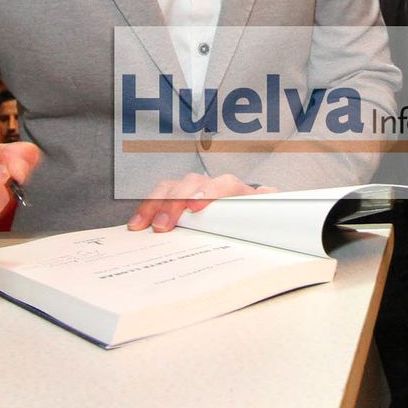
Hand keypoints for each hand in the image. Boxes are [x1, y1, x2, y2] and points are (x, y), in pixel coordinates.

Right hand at [126, 172, 274, 231]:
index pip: (222, 185)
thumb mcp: (267, 218)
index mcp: (237, 192)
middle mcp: (214, 187)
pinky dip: (147, 210)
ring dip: (156, 204)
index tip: (196, 207)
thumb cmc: (257, 220)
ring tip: (144, 224)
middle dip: (174, 201)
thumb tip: (268, 193)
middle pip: (191, 183)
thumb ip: (270, 205)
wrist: (256, 218)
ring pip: (172, 187)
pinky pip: (160, 198)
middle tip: (164, 224)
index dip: (207, 193)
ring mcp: (195, 192)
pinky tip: (138, 223)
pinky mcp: (180, 203)